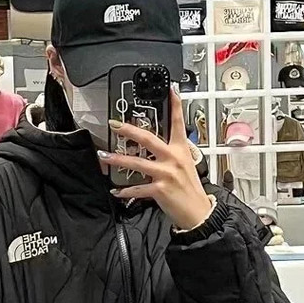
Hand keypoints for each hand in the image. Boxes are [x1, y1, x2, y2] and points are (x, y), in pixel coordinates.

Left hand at [100, 87, 212, 230]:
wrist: (198, 212)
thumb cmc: (191, 190)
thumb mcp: (186, 166)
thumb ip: (171, 155)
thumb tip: (155, 149)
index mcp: (181, 150)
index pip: (178, 123)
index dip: (175, 104)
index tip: (170, 89)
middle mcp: (173, 159)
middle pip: (148, 139)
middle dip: (129, 130)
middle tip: (115, 124)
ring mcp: (166, 174)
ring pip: (137, 163)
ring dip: (118, 159)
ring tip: (105, 156)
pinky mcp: (159, 189)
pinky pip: (137, 188)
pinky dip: (125, 190)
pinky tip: (116, 190)